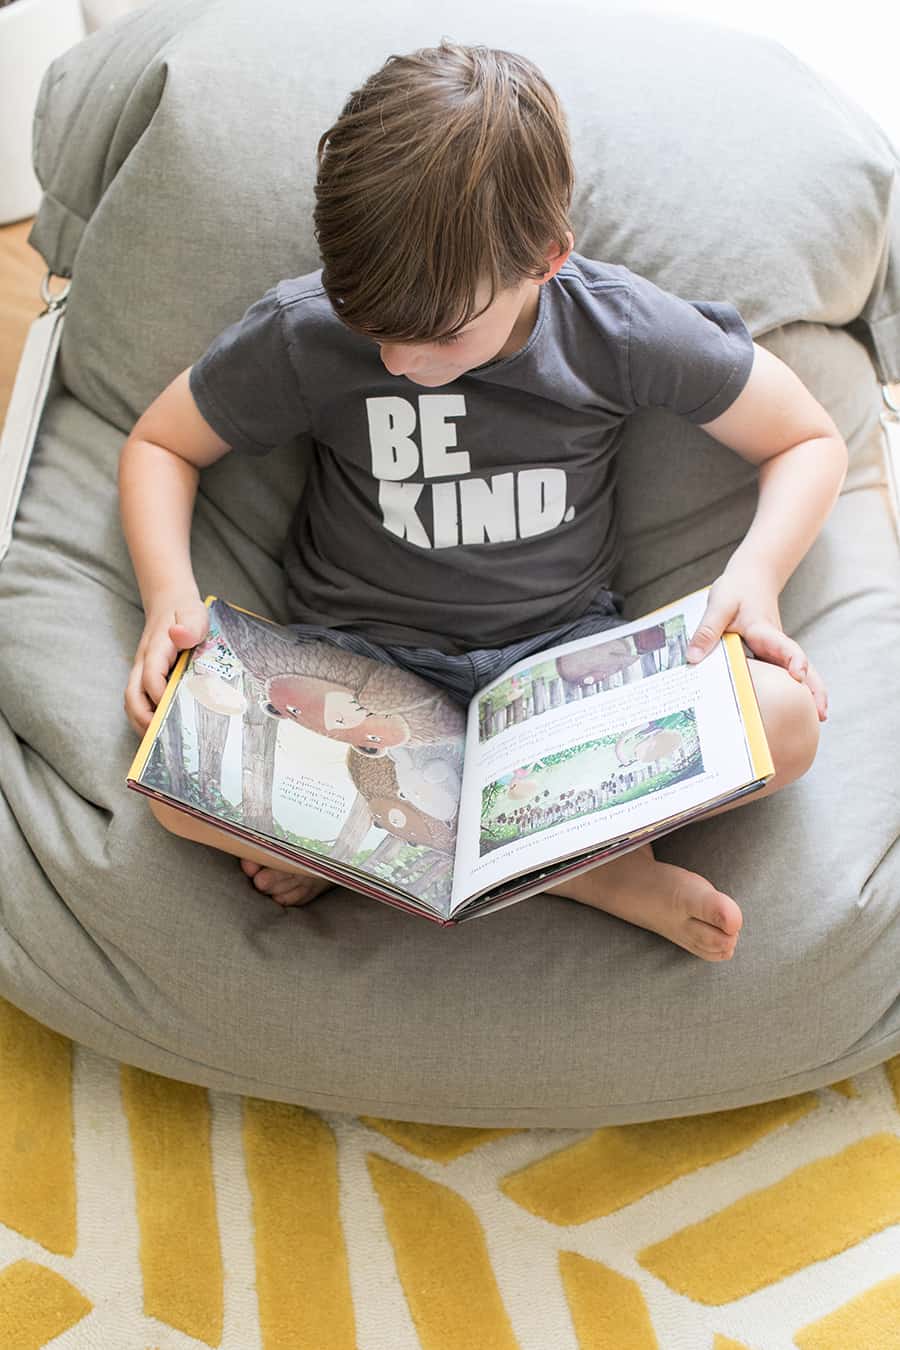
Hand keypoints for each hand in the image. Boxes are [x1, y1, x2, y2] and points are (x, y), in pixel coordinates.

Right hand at [124, 595, 209, 734]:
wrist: (170, 603)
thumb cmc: (185, 612)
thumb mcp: (194, 613)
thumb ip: (190, 625)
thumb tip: (179, 635)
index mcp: (155, 650)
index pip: (150, 678)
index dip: (159, 696)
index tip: (175, 711)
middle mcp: (143, 664)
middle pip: (133, 697)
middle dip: (145, 720)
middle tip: (165, 739)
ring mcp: (142, 673)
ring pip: (133, 703)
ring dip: (144, 724)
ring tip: (163, 743)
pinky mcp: (145, 679)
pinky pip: (140, 702)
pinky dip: (148, 719)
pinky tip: (164, 731)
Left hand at [687, 570, 827, 720]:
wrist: (753, 578)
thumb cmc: (737, 590)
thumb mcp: (719, 605)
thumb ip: (707, 630)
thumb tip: (694, 659)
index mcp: (764, 631)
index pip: (783, 646)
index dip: (792, 660)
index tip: (798, 674)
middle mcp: (775, 643)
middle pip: (802, 665)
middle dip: (814, 688)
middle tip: (821, 714)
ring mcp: (775, 651)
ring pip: (799, 671)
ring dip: (811, 692)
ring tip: (818, 718)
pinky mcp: (771, 655)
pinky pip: (785, 673)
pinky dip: (796, 689)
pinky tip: (797, 708)